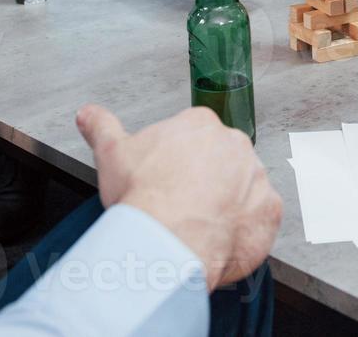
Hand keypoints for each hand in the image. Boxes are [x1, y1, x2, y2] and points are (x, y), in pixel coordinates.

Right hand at [77, 104, 281, 289]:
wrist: (167, 244)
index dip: (178, 162)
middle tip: (181, 205)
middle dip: (205, 181)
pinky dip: (245, 228)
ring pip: (243, 188)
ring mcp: (256, 177)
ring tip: (199, 226)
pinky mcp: (270, 211)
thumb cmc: (144, 199)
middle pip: (222, 161)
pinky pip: (261, 217)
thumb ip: (101, 127)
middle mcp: (235, 144)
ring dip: (228, 204)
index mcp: (200, 125)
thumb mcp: (111, 154)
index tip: (167, 180)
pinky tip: (220, 239)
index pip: (195, 137)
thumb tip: (88, 114)